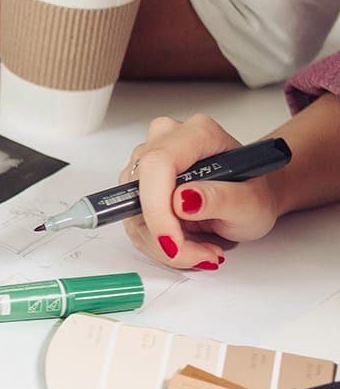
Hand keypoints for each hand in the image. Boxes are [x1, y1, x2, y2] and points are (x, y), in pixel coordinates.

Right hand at [120, 114, 281, 269]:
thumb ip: (220, 199)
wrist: (251, 195)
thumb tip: (181, 200)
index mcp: (196, 134)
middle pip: (140, 193)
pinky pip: (135, 221)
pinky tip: (187, 243)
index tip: (173, 244)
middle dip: (165, 235)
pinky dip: (159, 242)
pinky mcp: (137, 184)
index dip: (157, 208)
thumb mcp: (252, 203)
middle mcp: (164, 141)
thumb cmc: (255, 193)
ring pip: (133, 213)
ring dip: (163, 244)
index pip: (157, 164)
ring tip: (202, 249)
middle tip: (202, 254)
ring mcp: (146, 161)